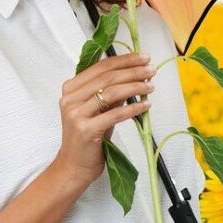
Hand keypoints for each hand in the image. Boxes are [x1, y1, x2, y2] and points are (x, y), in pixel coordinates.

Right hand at [55, 52, 157, 189]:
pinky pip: (115, 114)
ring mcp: (76, 114)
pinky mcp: (86, 129)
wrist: (74, 165)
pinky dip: (133, 108)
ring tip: (151, 85)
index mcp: (71, 88)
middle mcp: (70, 98)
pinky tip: (146, 105)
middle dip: (133, 70)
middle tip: (152, 69)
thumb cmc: (87, 136)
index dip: (124, 60)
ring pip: (112, 92)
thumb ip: (109, 92)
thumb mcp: (97, 109)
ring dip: (135, 87)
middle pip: (107, 77)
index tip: (143, 57)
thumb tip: (134, 74)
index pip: (100, 67)